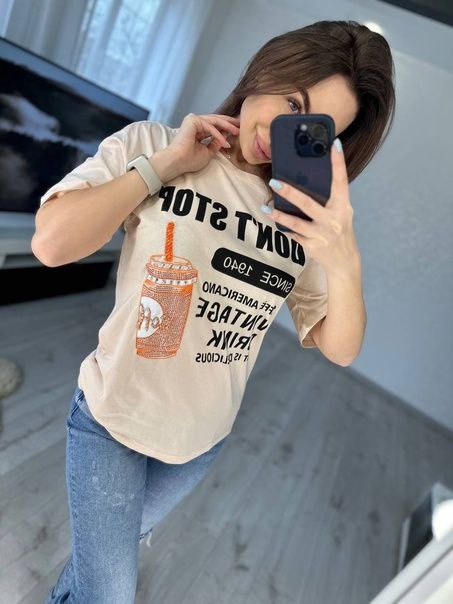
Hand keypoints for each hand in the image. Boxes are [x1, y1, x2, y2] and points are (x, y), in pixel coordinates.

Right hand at [168, 113, 239, 174]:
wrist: (177, 162)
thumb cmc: (189, 160)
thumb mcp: (207, 153)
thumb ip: (215, 144)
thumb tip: (224, 139)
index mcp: (197, 130)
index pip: (214, 126)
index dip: (226, 128)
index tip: (237, 131)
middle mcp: (195, 123)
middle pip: (216, 121)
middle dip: (229, 123)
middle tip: (241, 125)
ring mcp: (193, 120)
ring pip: (214, 121)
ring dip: (227, 126)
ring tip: (237, 131)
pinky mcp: (193, 120)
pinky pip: (210, 127)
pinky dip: (218, 134)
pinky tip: (225, 142)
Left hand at [268, 139, 360, 274]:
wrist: (344, 262)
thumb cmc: (339, 231)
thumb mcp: (341, 213)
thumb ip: (329, 199)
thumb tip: (306, 179)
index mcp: (343, 207)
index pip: (341, 181)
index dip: (338, 162)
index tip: (335, 144)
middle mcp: (334, 220)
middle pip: (308, 204)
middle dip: (290, 193)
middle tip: (274, 182)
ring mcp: (322, 235)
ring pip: (296, 224)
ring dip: (279, 216)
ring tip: (266, 208)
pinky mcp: (313, 247)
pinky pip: (294, 237)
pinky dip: (283, 231)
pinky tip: (273, 224)